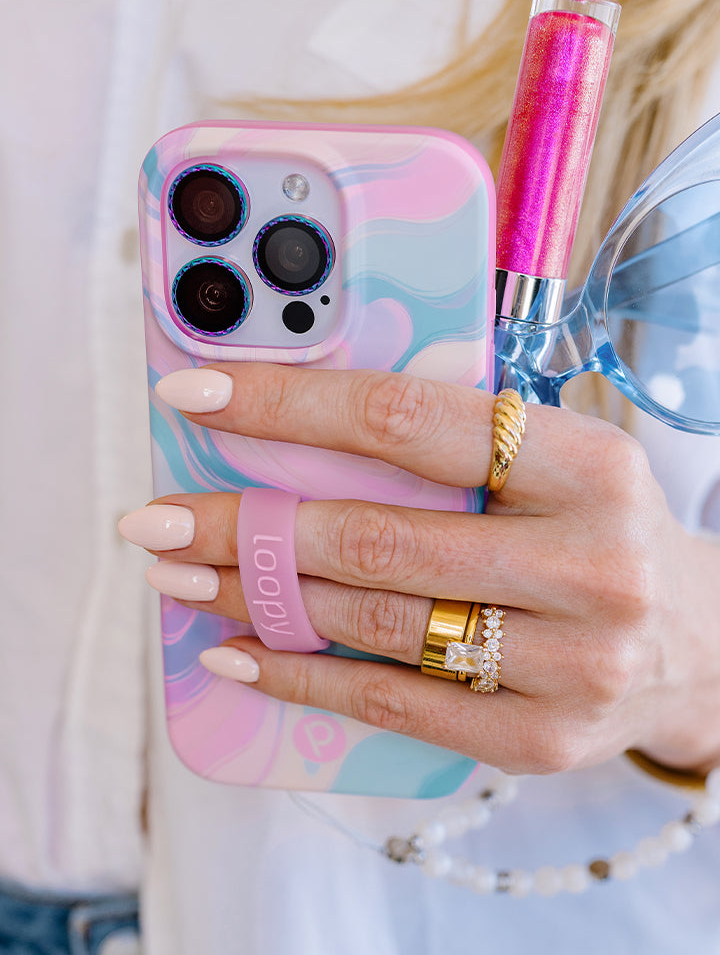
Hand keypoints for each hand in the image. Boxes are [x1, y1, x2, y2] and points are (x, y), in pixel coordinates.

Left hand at [120, 364, 719, 775]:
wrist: (700, 643)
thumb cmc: (602, 531)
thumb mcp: (556, 462)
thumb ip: (450, 446)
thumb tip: (292, 438)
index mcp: (587, 464)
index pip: (407, 419)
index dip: (288, 404)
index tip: (195, 395)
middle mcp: (590, 563)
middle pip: (374, 534)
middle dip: (240, 525)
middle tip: (152, 516)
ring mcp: (572, 662)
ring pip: (373, 621)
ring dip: (253, 597)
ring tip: (178, 575)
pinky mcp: (541, 739)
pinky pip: (393, 704)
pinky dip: (300, 676)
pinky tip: (236, 651)